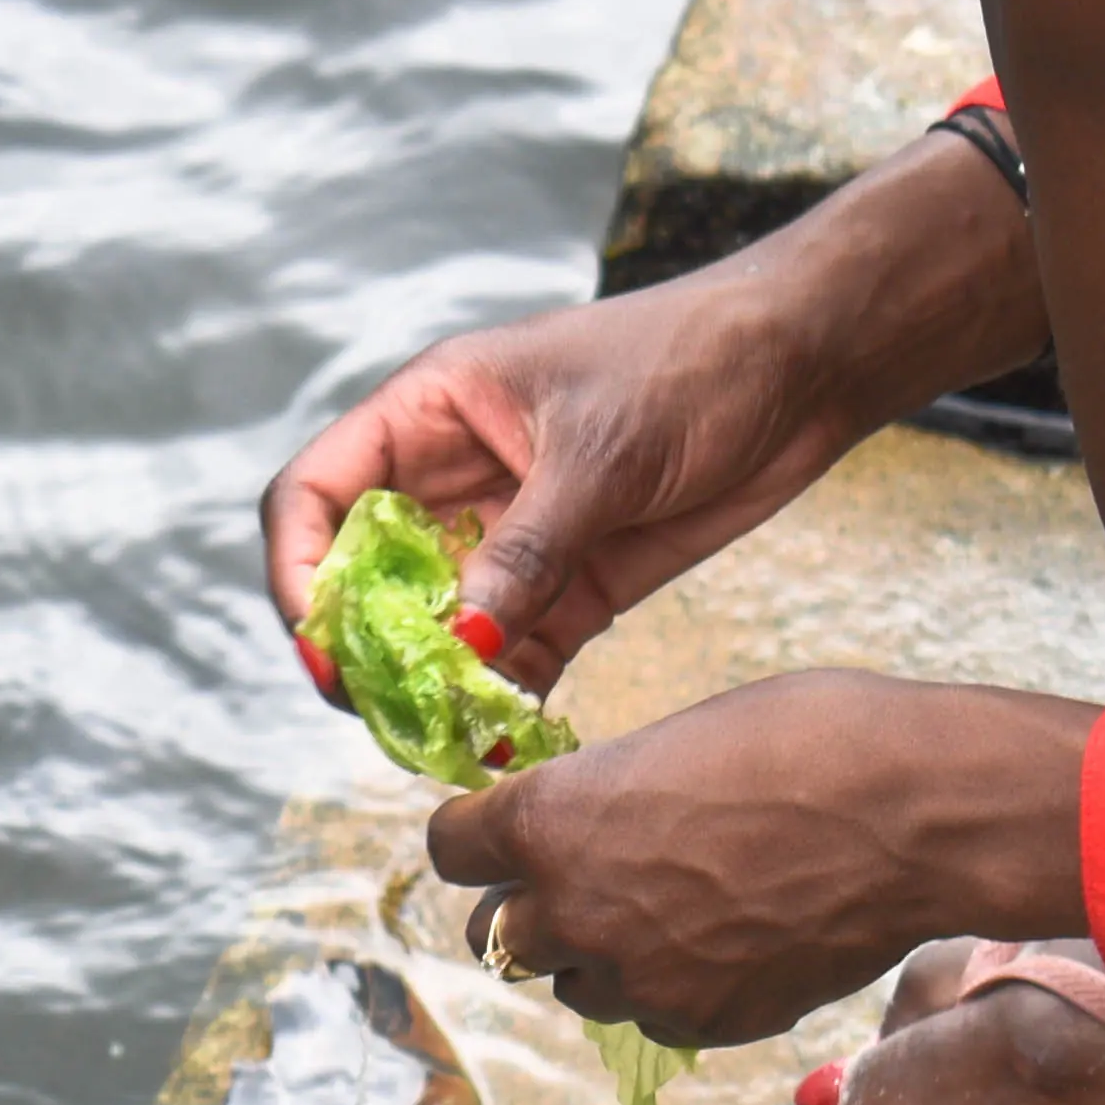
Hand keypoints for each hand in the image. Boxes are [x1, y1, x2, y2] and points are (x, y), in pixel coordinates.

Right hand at [263, 132, 1044, 693]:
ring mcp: (512, 536)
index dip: (299, 570)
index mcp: (430, 412)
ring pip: (436, 628)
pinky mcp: (572, 583)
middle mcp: (454, 478)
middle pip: (363, 576)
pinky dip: (503, 700)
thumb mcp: (602, 453)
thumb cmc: (694, 361)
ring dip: (433, 687)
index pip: (315, 493)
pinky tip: (509, 743)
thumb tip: (459, 645)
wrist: (804, 365)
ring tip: (446, 743)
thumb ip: (527, 552)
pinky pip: (512, 654)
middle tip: (387, 713)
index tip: (325, 643)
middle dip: (363, 649)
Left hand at [430, 670, 1095, 1045]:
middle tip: (587, 873)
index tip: (500, 829)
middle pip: (496, 935)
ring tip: (667, 906)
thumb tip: (590, 823)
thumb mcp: (677, 740)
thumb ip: (607, 794)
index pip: (450, 849)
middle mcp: (572, 911)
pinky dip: (669, 985)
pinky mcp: (700, 1023)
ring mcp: (637, 979)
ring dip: (597, 953)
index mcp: (549, 820)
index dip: (477, 835)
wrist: (918, 817)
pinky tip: (724, 938)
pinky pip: (652, 1014)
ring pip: (574, 985)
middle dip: (531, 905)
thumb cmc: (810, 739)